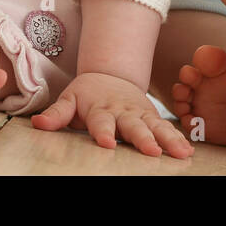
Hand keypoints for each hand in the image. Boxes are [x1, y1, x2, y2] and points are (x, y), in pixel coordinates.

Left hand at [31, 70, 192, 157]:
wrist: (112, 73)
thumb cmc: (88, 92)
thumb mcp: (69, 98)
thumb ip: (56, 114)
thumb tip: (37, 123)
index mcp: (101, 108)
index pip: (101, 122)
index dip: (104, 132)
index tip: (107, 143)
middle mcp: (123, 111)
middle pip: (134, 126)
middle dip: (143, 138)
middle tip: (152, 151)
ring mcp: (140, 114)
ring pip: (156, 127)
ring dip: (168, 139)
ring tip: (180, 153)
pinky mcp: (152, 117)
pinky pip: (166, 128)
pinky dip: (177, 138)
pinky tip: (187, 150)